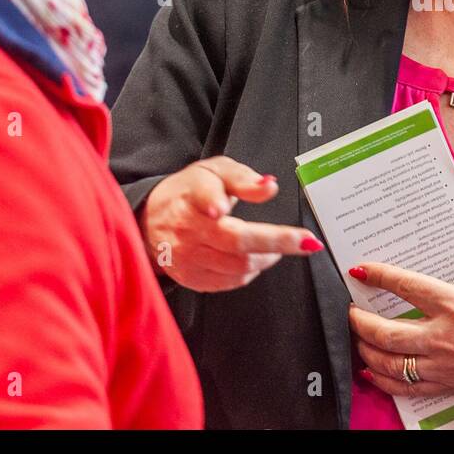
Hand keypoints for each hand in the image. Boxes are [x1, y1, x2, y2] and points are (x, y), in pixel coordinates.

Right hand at [142, 156, 322, 292]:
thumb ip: (243, 178)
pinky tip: (254, 259)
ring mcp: (187, 258)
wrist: (150, 220)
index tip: (219, 207)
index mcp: (193, 197)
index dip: (212, 202)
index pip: (204, 199)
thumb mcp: (215, 172)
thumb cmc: (188, 192)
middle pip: (235, 242)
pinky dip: (250, 272)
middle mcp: (188, 231)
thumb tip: (269, 187)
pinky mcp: (191, 278)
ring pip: (237, 267)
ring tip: (277, 246)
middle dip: (276, 242)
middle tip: (304, 241)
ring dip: (267, 258)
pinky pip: (230, 282)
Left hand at [348, 215, 453, 410]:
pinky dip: (384, 381)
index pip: (405, 286)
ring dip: (366, 350)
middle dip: (360, 320)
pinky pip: (406, 387)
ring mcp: (442, 365)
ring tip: (358, 339)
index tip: (361, 269)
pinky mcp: (448, 385)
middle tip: (351, 310)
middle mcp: (442, 337)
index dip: (379, 275)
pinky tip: (374, 373)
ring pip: (389, 362)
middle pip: (385, 331)